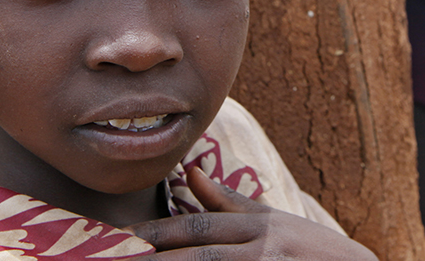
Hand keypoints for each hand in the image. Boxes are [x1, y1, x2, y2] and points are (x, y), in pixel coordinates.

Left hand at [125, 167, 377, 260]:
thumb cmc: (310, 251)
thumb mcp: (274, 221)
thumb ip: (230, 202)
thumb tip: (192, 172)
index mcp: (259, 226)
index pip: (199, 227)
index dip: (159, 234)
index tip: (121, 241)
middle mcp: (263, 248)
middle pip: (200, 255)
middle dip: (155, 260)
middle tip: (114, 259)